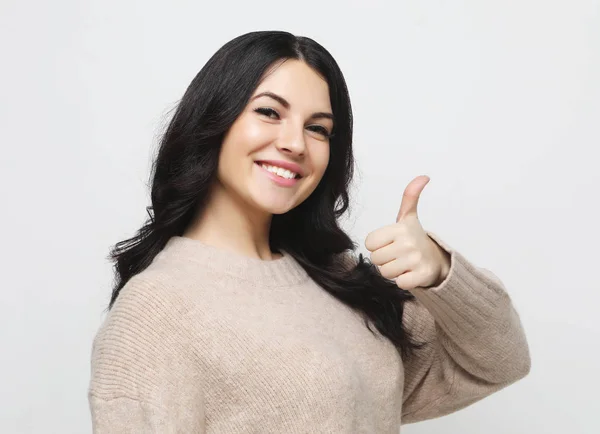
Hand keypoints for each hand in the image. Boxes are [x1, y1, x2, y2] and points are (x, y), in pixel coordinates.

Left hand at [365, 175, 450, 290]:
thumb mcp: (409, 217)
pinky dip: (403, 281)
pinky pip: (399, 284)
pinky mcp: (422, 276)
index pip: (369, 243)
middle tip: (398, 255)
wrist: (437, 260)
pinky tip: (411, 273)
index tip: (390, 243)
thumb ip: (410, 196)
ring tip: (403, 264)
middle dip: (384, 260)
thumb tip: (424, 176)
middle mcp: (408, 242)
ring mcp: (416, 260)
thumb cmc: (414, 238)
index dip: (377, 245)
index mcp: (400, 228)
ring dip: (393, 272)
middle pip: (375, 259)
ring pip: (385, 273)